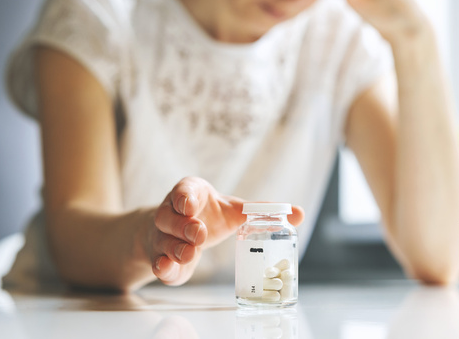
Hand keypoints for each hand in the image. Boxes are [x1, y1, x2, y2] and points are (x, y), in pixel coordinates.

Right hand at [143, 176, 303, 285]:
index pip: (183, 190)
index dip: (184, 196)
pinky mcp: (161, 258)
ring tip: (192, 253)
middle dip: (184, 226)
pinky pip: (158, 263)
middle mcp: (171, 214)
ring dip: (176, 247)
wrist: (177, 230)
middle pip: (168, 216)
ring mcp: (162, 236)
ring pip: (162, 240)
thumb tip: (300, 213)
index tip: (190, 205)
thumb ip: (261, 211)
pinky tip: (169, 267)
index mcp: (189, 194)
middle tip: (200, 233)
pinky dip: (162, 267)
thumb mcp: (233, 209)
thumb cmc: (208, 215)